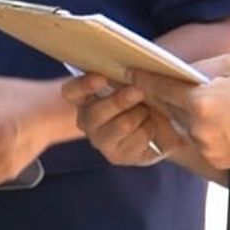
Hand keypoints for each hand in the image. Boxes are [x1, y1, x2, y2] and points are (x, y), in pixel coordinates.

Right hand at [62, 74, 179, 166]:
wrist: (158, 128)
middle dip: (120, 102)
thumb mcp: (131, 81)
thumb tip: (133, 72)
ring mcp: (101, 141)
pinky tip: (152, 126)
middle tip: (138, 92)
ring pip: (122, 125)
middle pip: (96, 114)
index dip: (84, 86)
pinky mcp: (117, 157)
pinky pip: (138, 140)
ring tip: (148, 110)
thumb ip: (126, 76)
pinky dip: (150, 129)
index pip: (71, 91)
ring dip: (140, 115)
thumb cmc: (139, 97)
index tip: (102, 78)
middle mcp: (87, 121)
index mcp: (83, 97)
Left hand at [131, 53, 229, 169]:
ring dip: (182, 112)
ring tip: (191, 98)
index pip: (162, 87)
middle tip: (153, 82)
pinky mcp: (216, 160)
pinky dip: (198, 127)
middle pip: (169, 107)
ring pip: (183, 124)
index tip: (129, 72)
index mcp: (202, 101)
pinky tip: (212, 117)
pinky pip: (198, 139)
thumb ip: (201, 66)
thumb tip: (179, 68)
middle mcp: (199, 127)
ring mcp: (207, 147)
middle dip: (162, 94)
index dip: (144, 78)